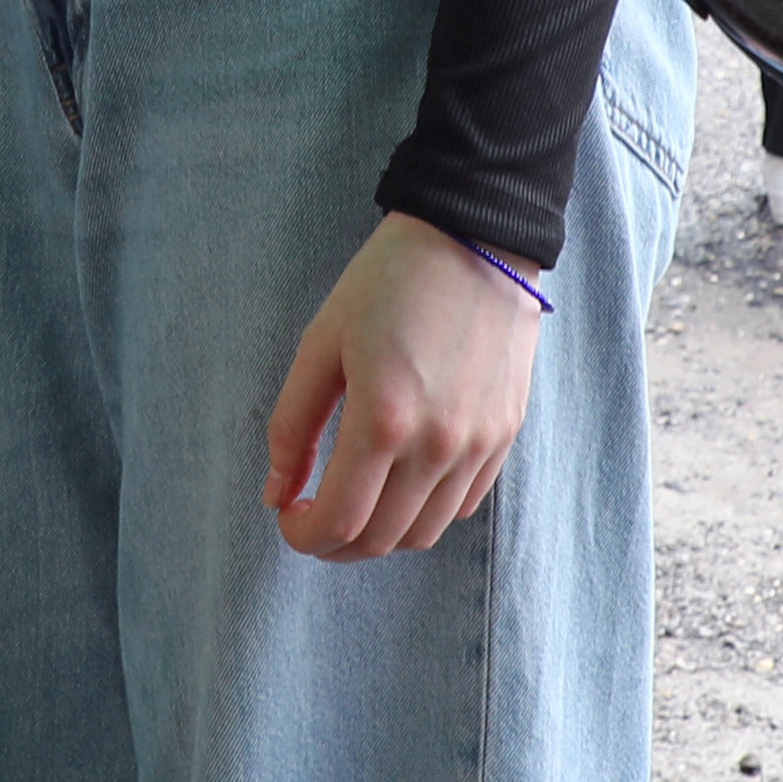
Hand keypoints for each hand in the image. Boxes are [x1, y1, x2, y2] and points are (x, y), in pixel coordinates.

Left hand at [262, 214, 546, 560]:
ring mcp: (479, 444)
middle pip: (380, 540)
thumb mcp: (320, 344)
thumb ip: (293, 426)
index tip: (287, 517)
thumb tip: (277, 492)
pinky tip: (398, 482)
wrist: (474, 238)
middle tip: (312, 517)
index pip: (339, 521)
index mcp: (383, 420)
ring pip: (423, 533)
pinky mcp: (505, 435)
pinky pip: (461, 505)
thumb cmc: (388, 283)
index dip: (303, 536)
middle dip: (334, 543)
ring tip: (354, 503)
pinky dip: (422, 511)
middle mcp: (438, 445)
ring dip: (379, 535)